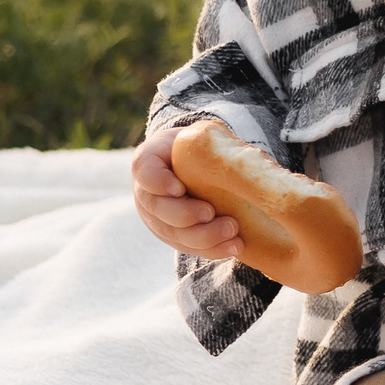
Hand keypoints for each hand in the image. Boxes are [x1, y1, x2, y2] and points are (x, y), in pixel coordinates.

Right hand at [131, 125, 242, 260]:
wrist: (196, 164)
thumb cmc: (198, 147)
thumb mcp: (199, 135)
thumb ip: (209, 141)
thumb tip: (240, 153)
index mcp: (149, 161)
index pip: (144, 170)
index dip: (158, 182)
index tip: (179, 189)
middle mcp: (148, 193)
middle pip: (158, 208)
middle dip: (184, 215)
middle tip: (210, 213)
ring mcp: (158, 218)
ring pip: (174, 233)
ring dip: (203, 237)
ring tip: (232, 231)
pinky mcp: (176, 236)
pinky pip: (190, 247)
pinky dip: (213, 249)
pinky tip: (234, 246)